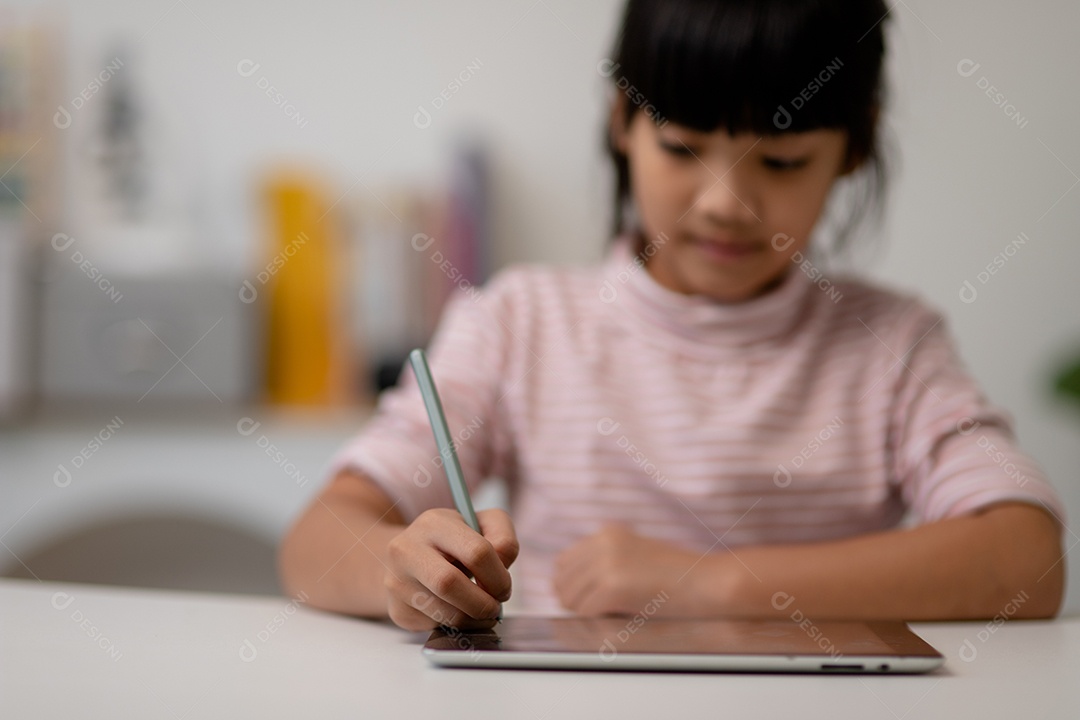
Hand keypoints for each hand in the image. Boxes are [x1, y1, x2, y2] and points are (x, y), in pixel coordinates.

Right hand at [384, 508, 518, 631]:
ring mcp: (398, 582)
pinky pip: (436, 627)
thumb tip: (503, 565)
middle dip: (482, 603)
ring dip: (473, 619)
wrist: (408, 558)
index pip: (476, 552)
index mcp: (433, 523)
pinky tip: (457, 612)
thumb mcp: (480, 524)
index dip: (498, 577)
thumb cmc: (452, 542)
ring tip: (480, 611)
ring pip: (445, 613)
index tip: (503, 587)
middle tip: (494, 607)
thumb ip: (503, 537)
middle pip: (449, 584)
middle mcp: (407, 550)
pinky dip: (456, 626)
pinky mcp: (398, 610)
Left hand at [553, 523, 708, 615]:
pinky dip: (594, 620)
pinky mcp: (612, 587)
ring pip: (570, 596)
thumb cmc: (678, 573)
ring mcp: (606, 564)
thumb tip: (575, 585)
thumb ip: (607, 559)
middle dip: (572, 598)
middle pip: (562, 579)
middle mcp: (603, 543)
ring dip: (582, 610)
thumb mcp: (637, 552)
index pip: (565, 560)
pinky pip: (585, 611)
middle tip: (590, 612)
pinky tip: (613, 618)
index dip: (569, 583)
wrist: (705, 582)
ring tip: (604, 614)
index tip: (580, 597)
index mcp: (607, 532)